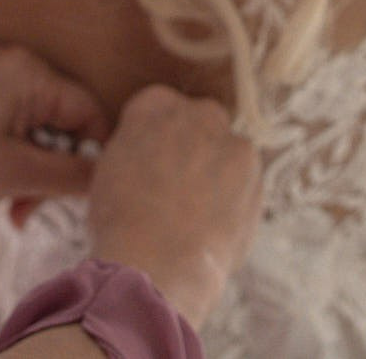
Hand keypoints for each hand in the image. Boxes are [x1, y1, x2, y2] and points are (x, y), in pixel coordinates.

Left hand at [0, 46, 109, 209]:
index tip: (80, 197)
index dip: (94, 158)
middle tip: (34, 211)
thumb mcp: (16, 174)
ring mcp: (2, 81)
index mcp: (30, 73)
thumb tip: (114, 175)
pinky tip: (8, 197)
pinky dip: (21, 164)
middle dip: (58, 172)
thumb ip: (73, 174)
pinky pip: (24, 131)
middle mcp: (20, 66)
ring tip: (17, 210)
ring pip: (47, 133)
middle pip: (70, 124)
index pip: (91, 113)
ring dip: (38, 175)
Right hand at [86, 85, 261, 327]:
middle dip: (192, 146)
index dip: (153, 137)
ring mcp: (231, 142)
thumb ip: (134, 147)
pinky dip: (234, 197)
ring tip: (197, 212)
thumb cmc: (120, 218)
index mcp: (155, 104)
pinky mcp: (256, 175)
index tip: (150, 161)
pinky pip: (245, 180)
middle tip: (176, 185)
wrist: (157, 261)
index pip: (157, 107)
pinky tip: (214, 224)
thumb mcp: (109, 167)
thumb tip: (146, 157)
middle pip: (198, 122)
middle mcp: (197, 113)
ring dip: (217, 171)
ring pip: (226, 151)